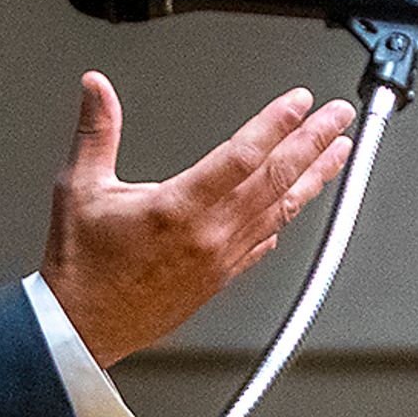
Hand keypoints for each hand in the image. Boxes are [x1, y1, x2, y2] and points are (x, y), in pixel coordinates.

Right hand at [37, 75, 354, 366]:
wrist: (82, 329)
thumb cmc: (80, 266)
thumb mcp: (79, 187)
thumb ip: (96, 131)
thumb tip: (97, 87)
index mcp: (176, 208)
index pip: (241, 157)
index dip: (276, 125)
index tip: (299, 101)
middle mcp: (207, 235)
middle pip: (275, 180)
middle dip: (312, 142)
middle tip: (338, 116)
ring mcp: (219, 258)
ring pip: (280, 210)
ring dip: (313, 177)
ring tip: (338, 152)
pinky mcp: (221, 277)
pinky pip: (264, 241)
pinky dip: (287, 216)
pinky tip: (301, 201)